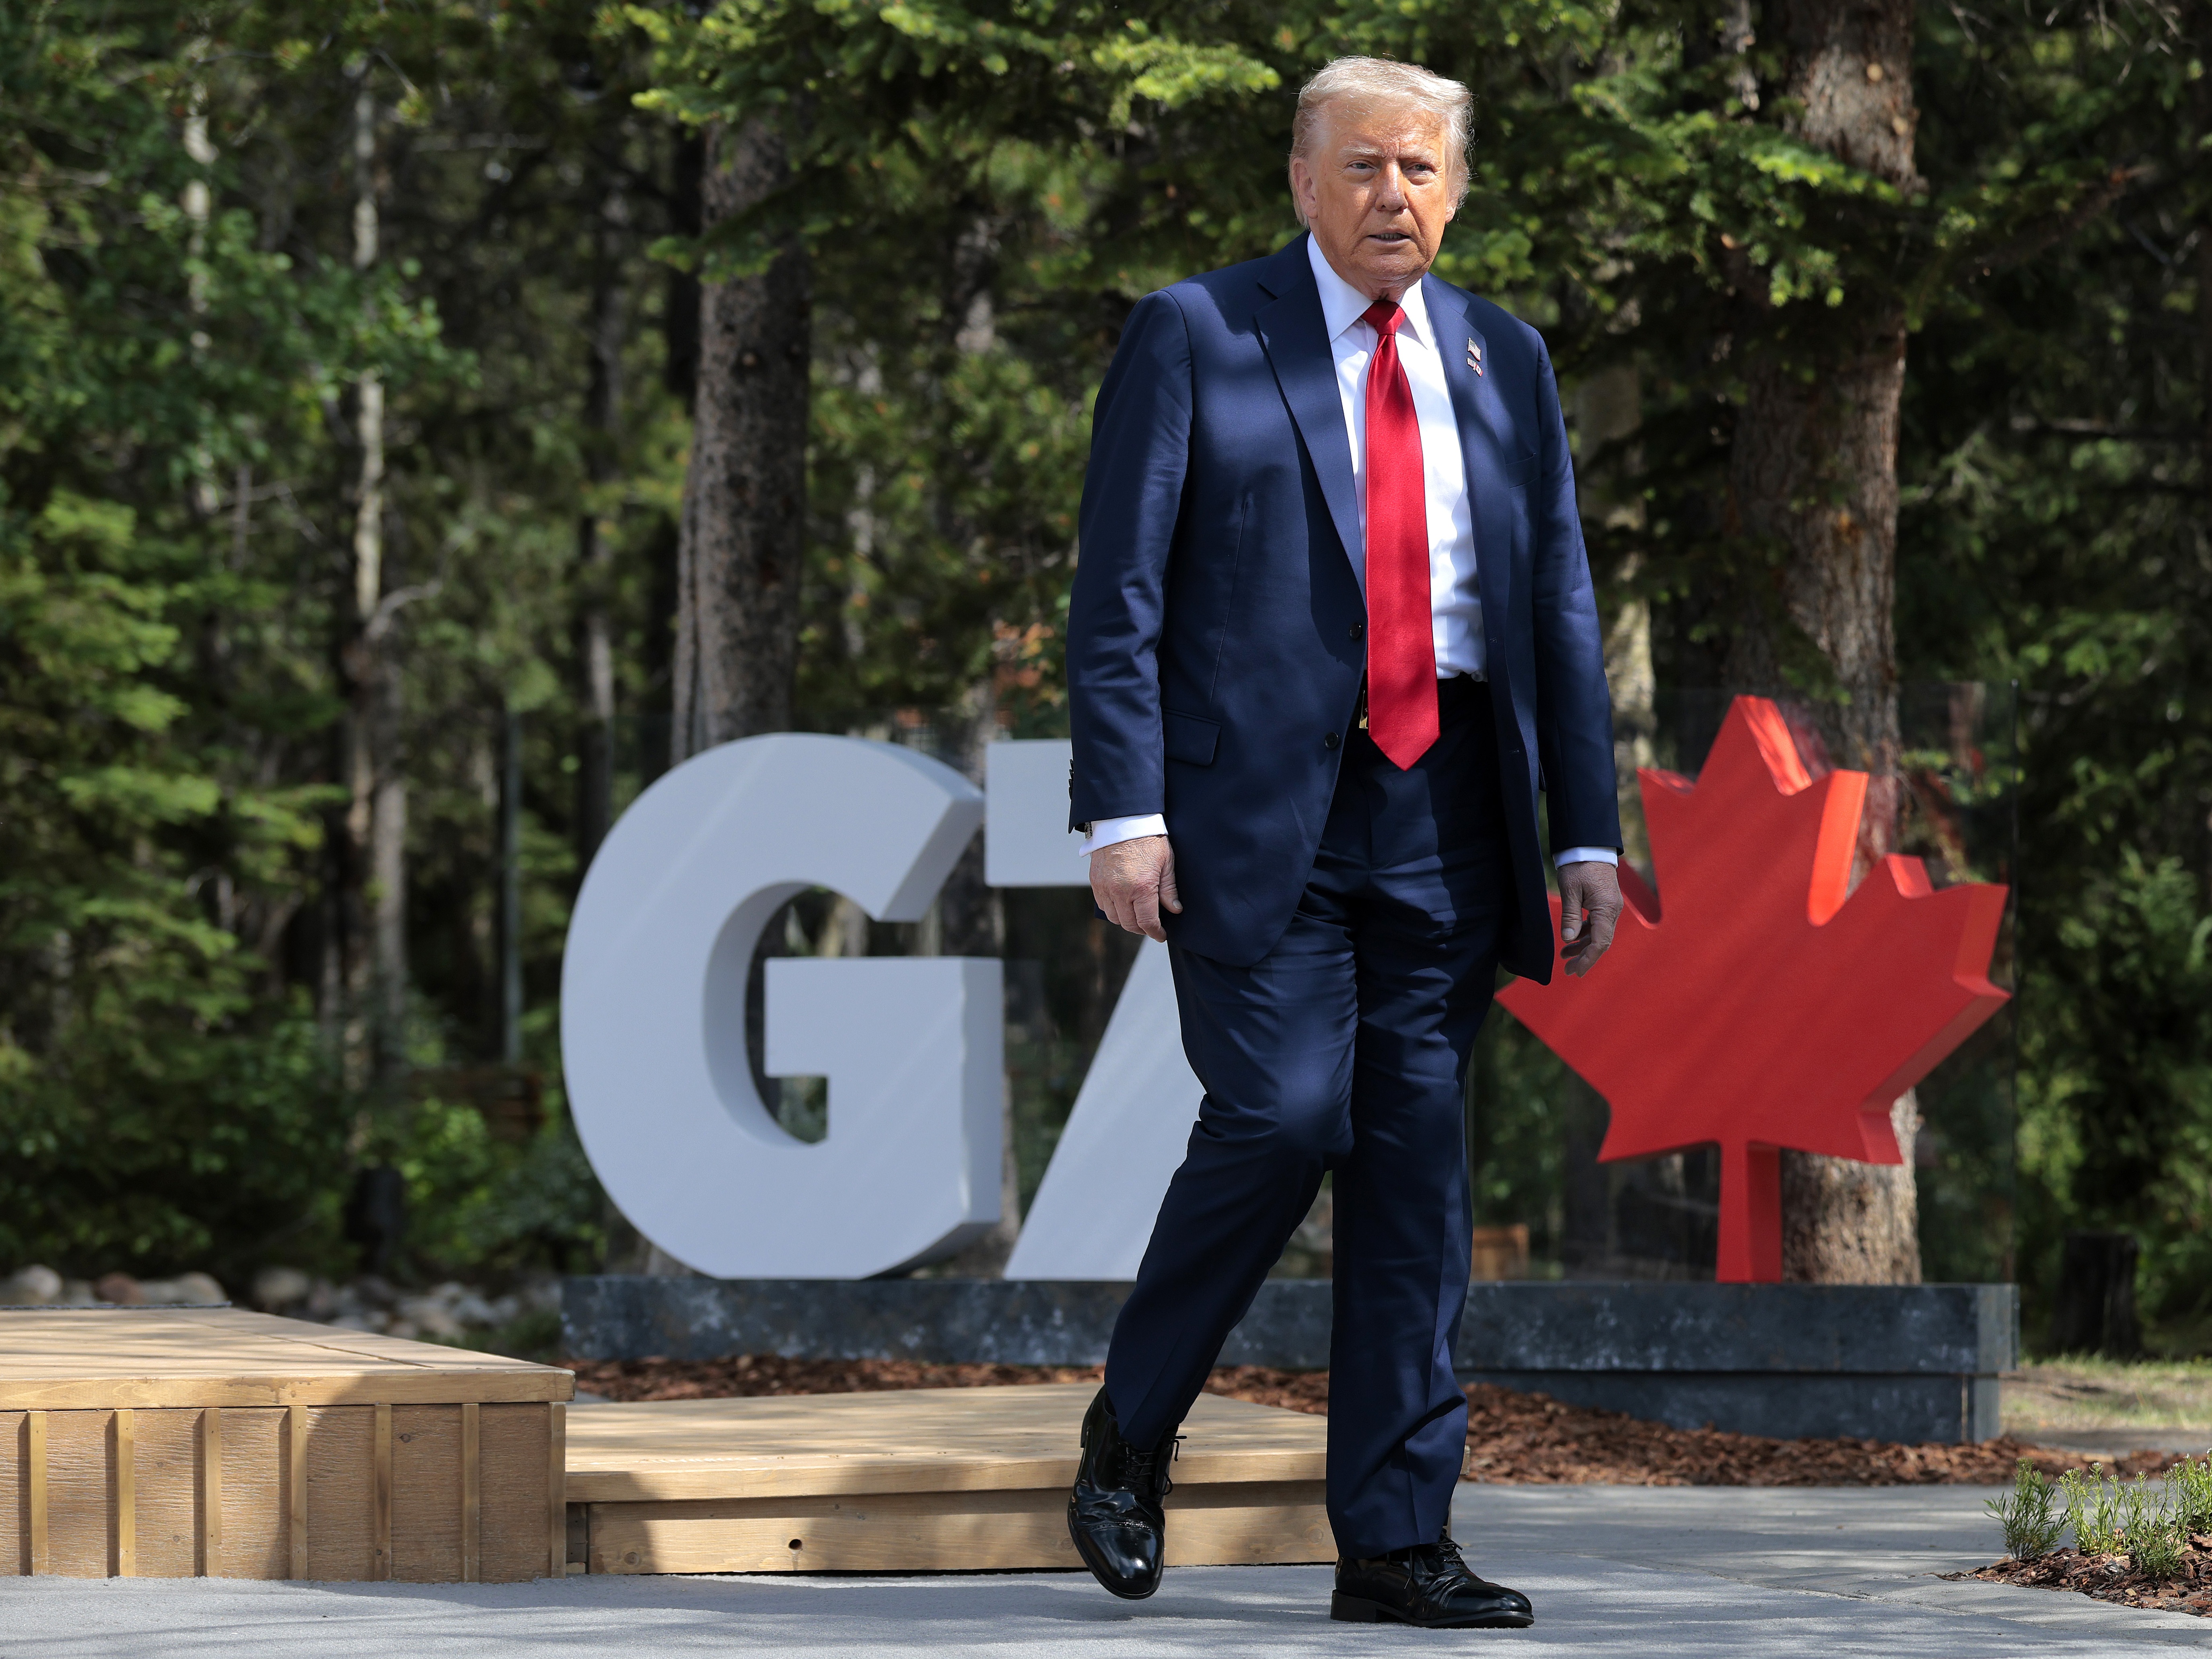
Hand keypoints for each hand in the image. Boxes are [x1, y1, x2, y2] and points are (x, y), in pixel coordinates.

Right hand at [1090, 834, 1181, 941]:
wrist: (1122, 820)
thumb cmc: (1147, 838)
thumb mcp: (1166, 862)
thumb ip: (1169, 889)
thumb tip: (1174, 909)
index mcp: (1141, 888)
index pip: (1147, 922)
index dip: (1155, 932)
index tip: (1160, 935)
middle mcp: (1120, 891)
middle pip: (1129, 924)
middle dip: (1142, 929)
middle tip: (1151, 926)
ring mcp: (1105, 887)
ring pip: (1114, 918)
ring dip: (1126, 921)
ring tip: (1137, 915)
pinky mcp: (1095, 882)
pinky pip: (1103, 905)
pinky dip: (1113, 910)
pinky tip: (1123, 904)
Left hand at [1558, 860, 1621, 977]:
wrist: (1589, 845)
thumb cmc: (1579, 865)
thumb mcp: (1570, 890)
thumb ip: (1570, 916)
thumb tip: (1568, 940)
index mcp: (1606, 908)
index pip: (1600, 942)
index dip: (1588, 959)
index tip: (1575, 971)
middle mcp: (1613, 910)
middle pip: (1601, 941)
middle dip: (1585, 957)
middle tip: (1568, 970)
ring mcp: (1611, 906)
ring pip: (1599, 933)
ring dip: (1583, 946)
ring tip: (1564, 955)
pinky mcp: (1605, 902)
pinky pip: (1597, 923)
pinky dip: (1585, 933)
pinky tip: (1571, 939)